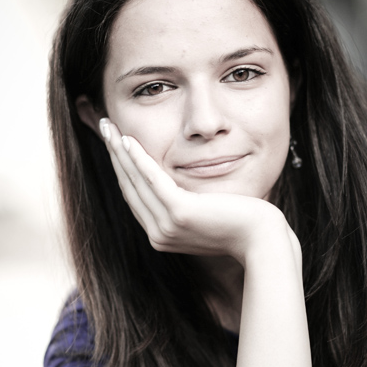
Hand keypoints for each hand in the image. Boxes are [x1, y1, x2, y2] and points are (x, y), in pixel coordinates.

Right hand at [100, 119, 295, 264]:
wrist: (263, 241)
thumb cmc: (243, 225)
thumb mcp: (208, 214)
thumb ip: (187, 206)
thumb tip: (180, 188)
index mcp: (162, 234)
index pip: (135, 196)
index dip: (122, 167)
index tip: (115, 142)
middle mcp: (159, 234)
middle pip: (128, 187)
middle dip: (114, 155)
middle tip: (104, 126)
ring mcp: (167, 227)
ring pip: (135, 182)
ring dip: (119, 152)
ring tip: (108, 126)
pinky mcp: (180, 214)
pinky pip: (153, 181)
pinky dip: (139, 159)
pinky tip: (128, 140)